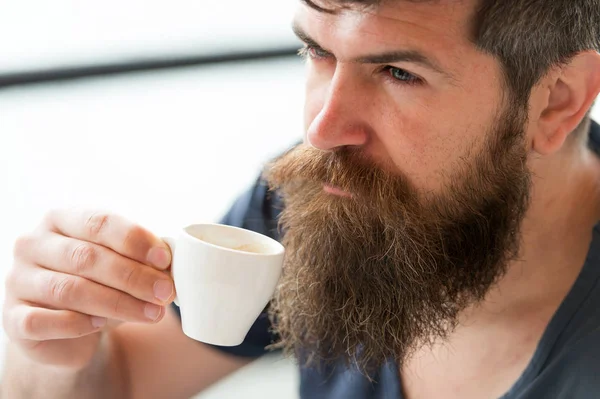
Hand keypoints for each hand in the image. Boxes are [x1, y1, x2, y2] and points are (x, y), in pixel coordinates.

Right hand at [3, 209, 174, 369]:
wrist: (64, 327)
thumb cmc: (98, 282)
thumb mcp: (118, 262)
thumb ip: (138, 257)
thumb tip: (168, 265)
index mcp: (60, 219)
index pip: (99, 222)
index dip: (135, 240)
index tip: (165, 259)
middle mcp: (33, 244)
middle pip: (87, 257)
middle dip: (133, 276)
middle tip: (165, 292)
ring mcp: (18, 280)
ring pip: (70, 290)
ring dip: (118, 303)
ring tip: (152, 313)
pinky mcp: (13, 317)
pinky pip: (44, 321)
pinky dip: (77, 324)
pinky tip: (102, 326)